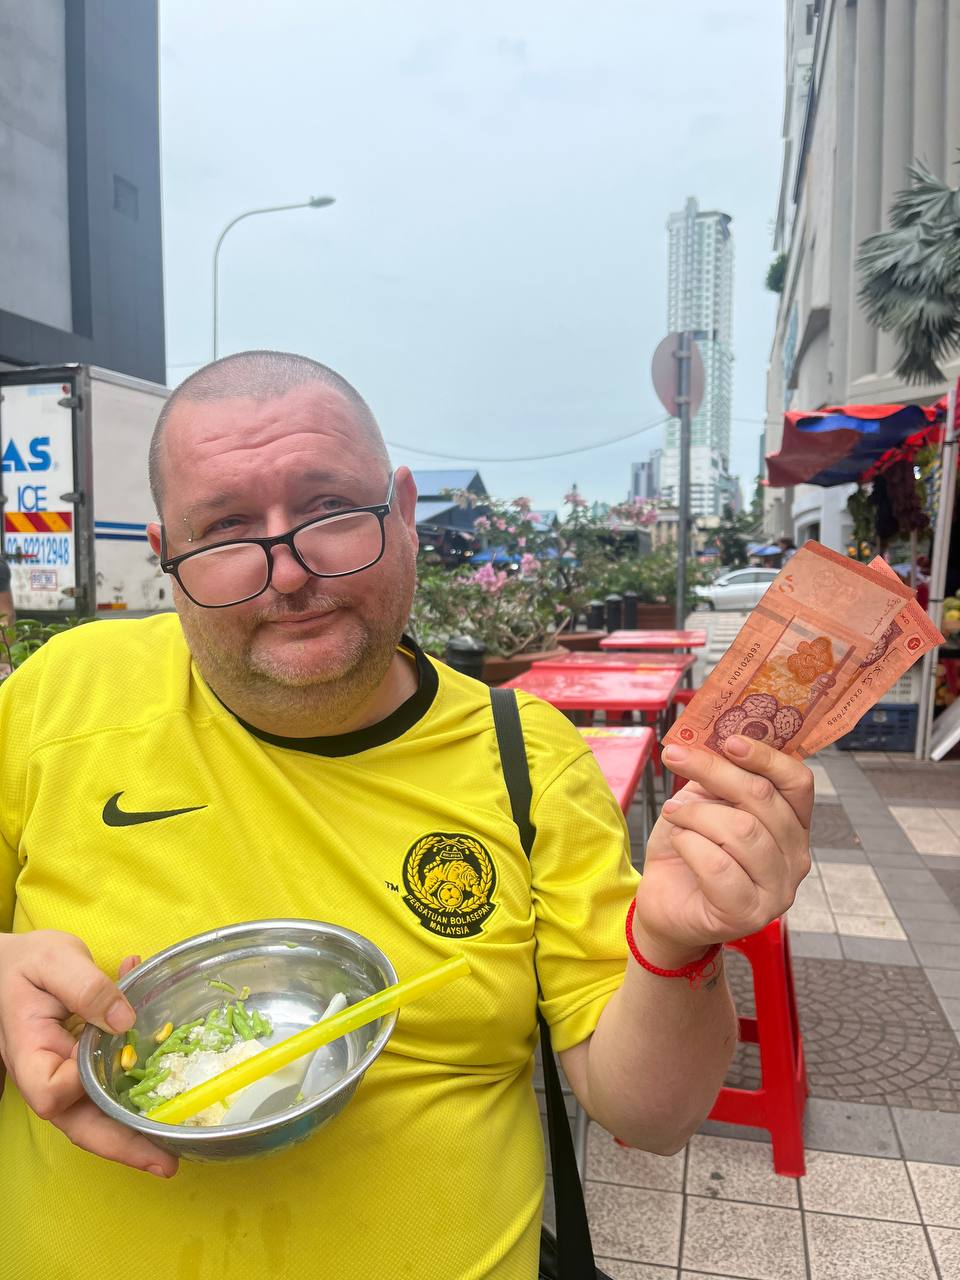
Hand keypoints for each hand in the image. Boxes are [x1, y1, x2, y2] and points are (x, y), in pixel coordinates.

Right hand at [0, 931, 177, 1177]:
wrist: (7, 964)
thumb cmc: (24, 962)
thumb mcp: (53, 960)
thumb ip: (87, 987)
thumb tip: (126, 1020)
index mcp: (29, 1052)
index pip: (52, 1090)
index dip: (81, 1087)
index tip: (110, 1058)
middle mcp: (45, 1074)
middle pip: (78, 1122)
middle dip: (121, 1145)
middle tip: (166, 1163)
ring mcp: (62, 1075)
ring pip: (95, 1115)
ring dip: (133, 1131)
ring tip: (174, 1144)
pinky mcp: (79, 1068)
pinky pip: (106, 1088)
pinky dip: (136, 1092)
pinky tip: (170, 1085)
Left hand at [633, 735, 812, 962]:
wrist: (664, 902)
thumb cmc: (689, 849)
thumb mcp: (703, 802)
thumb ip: (717, 776)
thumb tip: (710, 737)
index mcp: (792, 824)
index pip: (798, 781)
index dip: (765, 756)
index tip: (729, 739)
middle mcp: (796, 857)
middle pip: (763, 798)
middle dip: (713, 771)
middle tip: (675, 757)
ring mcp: (778, 890)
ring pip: (741, 830)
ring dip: (695, 814)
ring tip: (674, 814)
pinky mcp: (750, 914)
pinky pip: (719, 866)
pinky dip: (689, 846)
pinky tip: (680, 844)